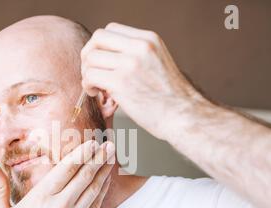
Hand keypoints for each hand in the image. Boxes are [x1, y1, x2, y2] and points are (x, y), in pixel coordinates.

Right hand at [0, 140, 114, 207]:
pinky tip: (106, 179)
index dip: (81, 154)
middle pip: (84, 175)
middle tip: (108, 143)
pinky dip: (103, 189)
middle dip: (97, 157)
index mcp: (41, 198)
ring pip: (93, 188)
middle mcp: (60, 206)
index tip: (91, 142)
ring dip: (104, 170)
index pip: (66, 169)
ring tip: (111, 156)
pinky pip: (96, 204)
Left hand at [81, 22, 207, 139]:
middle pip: (98, 38)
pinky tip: (96, 93)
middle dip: (88, 55)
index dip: (100, 45)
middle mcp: (140, 47)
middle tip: (92, 72)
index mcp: (149, 40)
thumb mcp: (157, 64)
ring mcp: (130, 64)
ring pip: (91, 58)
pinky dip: (88, 84)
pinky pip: (91, 76)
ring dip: (87, 73)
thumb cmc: (169, 98)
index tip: (101, 62)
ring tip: (96, 87)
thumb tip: (106, 59)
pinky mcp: (121, 83)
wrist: (183, 116)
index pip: (111, 29)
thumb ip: (135, 56)